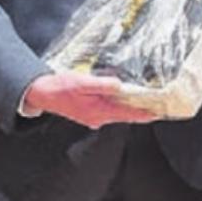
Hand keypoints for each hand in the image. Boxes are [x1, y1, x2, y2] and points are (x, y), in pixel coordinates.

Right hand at [21, 71, 157, 127]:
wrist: (41, 94)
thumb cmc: (58, 88)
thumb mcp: (81, 83)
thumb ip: (101, 85)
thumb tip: (119, 85)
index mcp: (99, 111)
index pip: (129, 114)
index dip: (146, 113)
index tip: (160, 112)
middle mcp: (99, 117)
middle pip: (126, 115)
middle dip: (142, 110)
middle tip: (159, 104)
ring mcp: (94, 116)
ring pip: (119, 113)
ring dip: (132, 107)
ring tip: (147, 100)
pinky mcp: (90, 112)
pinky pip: (110, 109)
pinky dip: (120, 104)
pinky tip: (124, 97)